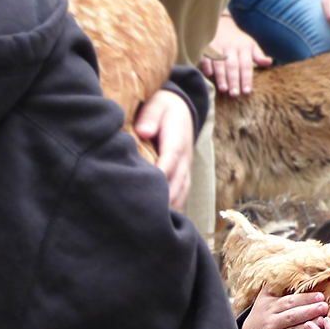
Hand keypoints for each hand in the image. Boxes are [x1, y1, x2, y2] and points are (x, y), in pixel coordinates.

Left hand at [134, 90, 193, 210]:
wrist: (182, 109)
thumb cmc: (163, 108)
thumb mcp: (156, 105)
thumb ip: (149, 117)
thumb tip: (143, 132)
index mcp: (177, 140)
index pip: (169, 161)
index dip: (160, 176)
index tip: (148, 190)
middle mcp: (184, 158)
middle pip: (177, 182)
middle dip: (164, 198)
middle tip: (146, 215)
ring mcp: (186, 168)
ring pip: (181, 191)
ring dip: (171, 206)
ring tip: (155, 223)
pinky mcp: (184, 175)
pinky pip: (182, 194)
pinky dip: (175, 207)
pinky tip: (165, 221)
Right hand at [200, 14, 272, 96]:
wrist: (221, 24)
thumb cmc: (238, 40)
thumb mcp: (251, 45)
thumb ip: (259, 56)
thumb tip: (269, 62)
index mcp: (244, 48)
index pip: (246, 65)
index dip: (246, 78)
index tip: (247, 91)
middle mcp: (231, 47)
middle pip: (232, 66)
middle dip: (234, 80)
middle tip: (234, 94)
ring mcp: (218, 47)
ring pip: (219, 63)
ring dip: (221, 76)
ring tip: (223, 89)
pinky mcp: (206, 47)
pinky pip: (206, 57)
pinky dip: (207, 66)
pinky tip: (209, 75)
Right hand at [242, 289, 329, 328]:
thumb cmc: (262, 312)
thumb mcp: (264, 296)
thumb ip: (276, 285)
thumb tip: (289, 267)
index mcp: (270, 307)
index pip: (290, 302)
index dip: (305, 299)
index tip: (321, 296)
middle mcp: (271, 322)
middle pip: (292, 316)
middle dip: (309, 311)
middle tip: (325, 307)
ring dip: (309, 328)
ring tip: (323, 322)